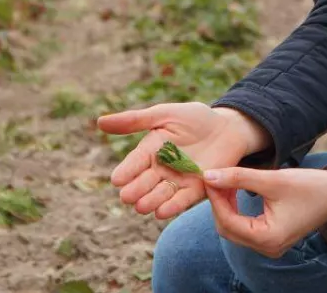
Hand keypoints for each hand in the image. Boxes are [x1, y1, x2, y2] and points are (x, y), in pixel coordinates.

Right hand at [97, 102, 264, 219]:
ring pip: (158, 196)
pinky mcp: (195, 190)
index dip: (125, 172)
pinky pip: (180, 202)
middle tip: (128, 196)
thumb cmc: (195, 118)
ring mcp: (176, 181)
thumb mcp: (165, 114)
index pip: (133, 163)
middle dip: (136, 190)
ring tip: (143, 205)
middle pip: (142, 183)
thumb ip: (135, 120)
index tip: (117, 179)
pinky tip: (162, 212)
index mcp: (150, 150)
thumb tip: (99, 122)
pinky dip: (171, 207)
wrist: (228, 128)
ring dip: (150, 201)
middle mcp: (159, 169)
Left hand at [204, 166, 326, 257]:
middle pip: (227, 228)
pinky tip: (236, 191)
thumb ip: (239, 178)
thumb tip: (209, 175)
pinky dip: (237, 210)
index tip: (209, 176)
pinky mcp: (272, 238)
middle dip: (218, 203)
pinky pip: (246, 227)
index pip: (227, 221)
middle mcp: (267, 248)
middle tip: (215, 178)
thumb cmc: (310, 186)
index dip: (215, 198)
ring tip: (225, 182)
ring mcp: (270, 246)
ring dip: (226, 206)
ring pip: (235, 229)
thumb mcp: (273, 179)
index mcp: (267, 239)